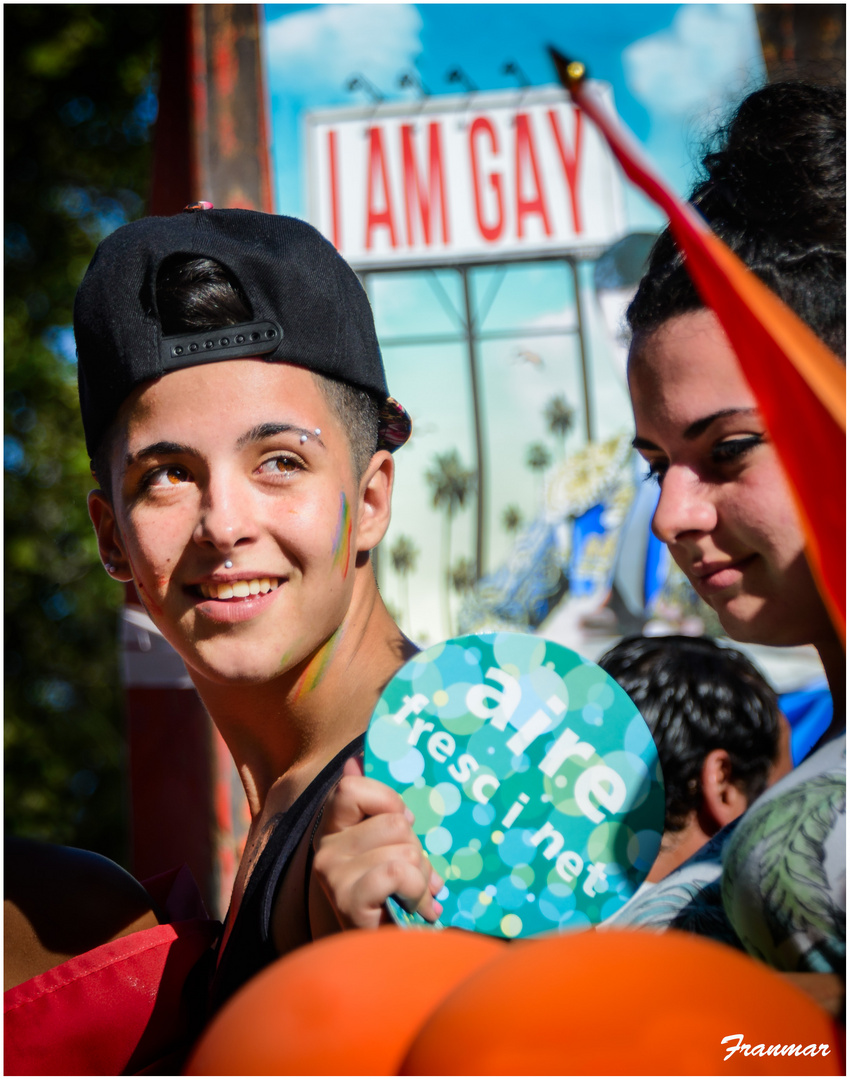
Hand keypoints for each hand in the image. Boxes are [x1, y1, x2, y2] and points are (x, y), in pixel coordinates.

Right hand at [311, 757, 443, 930]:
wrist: (383, 963)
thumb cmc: (391, 896)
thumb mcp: (385, 847)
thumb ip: (374, 807)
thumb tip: (353, 758)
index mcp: (332, 829)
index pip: (351, 788)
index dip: (387, 801)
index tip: (403, 825)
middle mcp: (323, 850)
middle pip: (392, 822)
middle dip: (417, 849)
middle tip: (415, 875)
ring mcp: (332, 876)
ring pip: (402, 848)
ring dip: (422, 875)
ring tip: (417, 895)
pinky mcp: (348, 901)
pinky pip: (398, 872)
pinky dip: (418, 892)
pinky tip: (419, 909)